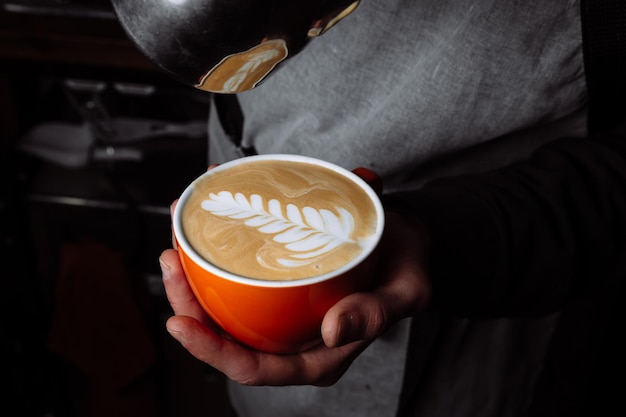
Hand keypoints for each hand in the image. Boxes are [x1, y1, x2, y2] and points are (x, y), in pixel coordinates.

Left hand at [159, 167, 430, 386]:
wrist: (407, 239)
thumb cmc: (406, 269)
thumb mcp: (406, 292)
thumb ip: (375, 313)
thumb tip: (333, 330)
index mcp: (318, 356)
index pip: (254, 368)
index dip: (211, 352)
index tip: (178, 321)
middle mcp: (293, 337)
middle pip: (227, 336)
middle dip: (188, 305)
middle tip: (170, 260)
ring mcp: (282, 310)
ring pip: (225, 305)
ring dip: (192, 277)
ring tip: (175, 239)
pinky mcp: (279, 281)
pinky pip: (238, 275)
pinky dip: (215, 253)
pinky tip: (200, 224)